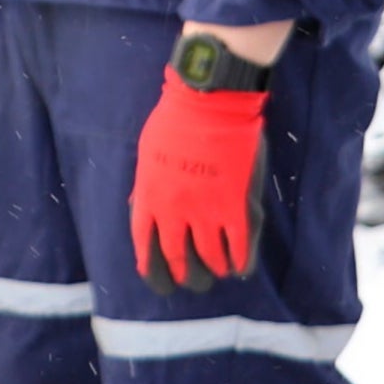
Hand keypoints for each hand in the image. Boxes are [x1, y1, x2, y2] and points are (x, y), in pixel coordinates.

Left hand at [130, 70, 268, 293]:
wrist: (209, 101)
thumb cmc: (174, 120)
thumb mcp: (146, 155)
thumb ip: (147, 187)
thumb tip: (143, 209)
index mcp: (149, 198)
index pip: (145, 248)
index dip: (153, 271)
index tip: (161, 281)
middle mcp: (174, 212)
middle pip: (178, 261)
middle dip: (185, 276)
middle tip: (192, 280)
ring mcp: (206, 212)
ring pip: (210, 260)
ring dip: (214, 269)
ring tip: (219, 270)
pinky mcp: (236, 207)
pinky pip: (239, 248)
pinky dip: (240, 262)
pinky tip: (240, 267)